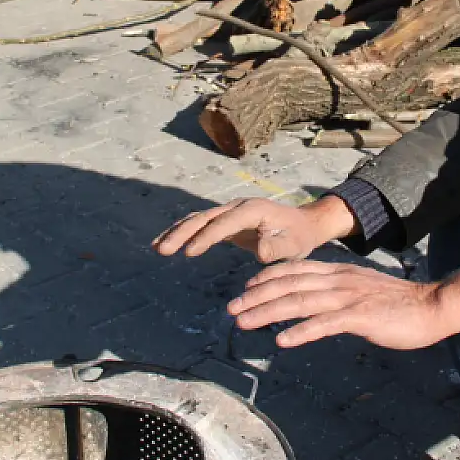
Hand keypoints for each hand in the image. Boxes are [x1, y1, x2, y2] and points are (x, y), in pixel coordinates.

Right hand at [154, 195, 356, 264]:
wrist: (303, 226)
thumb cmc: (299, 237)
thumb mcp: (294, 245)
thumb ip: (278, 248)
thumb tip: (260, 252)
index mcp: (253, 210)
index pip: (225, 223)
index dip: (207, 236)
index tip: (189, 252)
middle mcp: (238, 207)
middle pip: (205, 217)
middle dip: (182, 233)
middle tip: (162, 250)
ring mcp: (230, 212)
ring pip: (198, 219)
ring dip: (177, 232)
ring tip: (156, 247)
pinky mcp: (226, 221)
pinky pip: (200, 225)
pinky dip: (182, 233)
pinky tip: (165, 244)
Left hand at [228, 261, 459, 349]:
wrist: (434, 306)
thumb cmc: (399, 304)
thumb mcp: (362, 293)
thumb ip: (339, 296)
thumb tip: (318, 307)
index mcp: (339, 274)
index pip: (295, 270)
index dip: (267, 278)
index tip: (246, 288)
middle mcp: (339, 281)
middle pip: (289, 285)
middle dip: (256, 296)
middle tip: (231, 309)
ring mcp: (349, 298)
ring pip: (299, 302)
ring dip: (267, 312)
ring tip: (243, 323)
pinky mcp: (360, 316)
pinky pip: (324, 324)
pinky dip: (300, 331)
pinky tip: (281, 341)